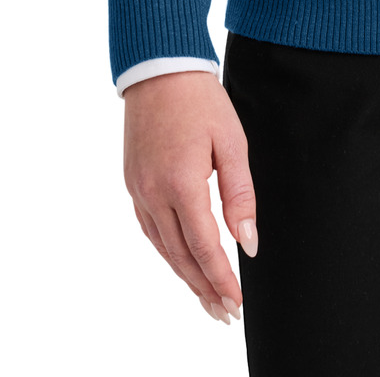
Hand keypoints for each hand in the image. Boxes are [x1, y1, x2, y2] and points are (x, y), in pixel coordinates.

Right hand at [123, 70, 257, 323]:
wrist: (159, 67)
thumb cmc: (201, 100)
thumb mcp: (231, 142)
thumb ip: (240, 195)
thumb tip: (247, 241)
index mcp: (181, 183)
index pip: (204, 247)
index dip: (221, 279)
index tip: (236, 303)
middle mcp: (153, 192)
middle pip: (181, 255)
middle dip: (204, 288)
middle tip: (224, 313)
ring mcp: (138, 189)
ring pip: (162, 247)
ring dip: (185, 275)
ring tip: (205, 298)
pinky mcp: (132, 182)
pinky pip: (149, 229)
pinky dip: (167, 251)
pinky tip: (181, 261)